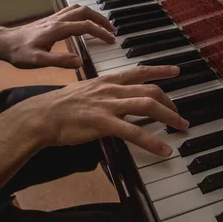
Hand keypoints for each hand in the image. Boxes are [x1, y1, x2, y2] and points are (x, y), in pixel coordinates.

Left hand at [0, 4, 114, 68]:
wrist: (3, 43)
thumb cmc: (18, 52)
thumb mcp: (38, 61)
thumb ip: (59, 61)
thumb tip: (79, 61)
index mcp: (57, 29)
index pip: (85, 26)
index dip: (100, 32)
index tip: (111, 40)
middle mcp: (57, 20)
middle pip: (85, 12)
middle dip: (101, 20)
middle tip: (112, 30)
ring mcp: (53, 19)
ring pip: (78, 9)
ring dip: (93, 15)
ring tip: (102, 25)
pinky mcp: (50, 21)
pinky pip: (71, 12)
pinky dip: (83, 15)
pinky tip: (84, 23)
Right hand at [14, 65, 188, 156]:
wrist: (42, 115)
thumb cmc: (60, 106)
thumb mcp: (85, 91)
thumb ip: (103, 94)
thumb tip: (115, 100)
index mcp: (106, 81)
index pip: (138, 71)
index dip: (159, 70)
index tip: (175, 71)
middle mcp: (111, 89)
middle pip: (149, 90)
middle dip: (169, 102)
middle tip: (179, 115)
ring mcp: (108, 105)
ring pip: (147, 105)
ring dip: (169, 116)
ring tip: (180, 127)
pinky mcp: (104, 123)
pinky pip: (134, 132)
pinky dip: (152, 142)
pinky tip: (163, 150)